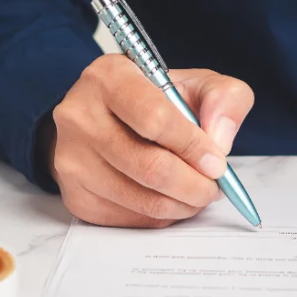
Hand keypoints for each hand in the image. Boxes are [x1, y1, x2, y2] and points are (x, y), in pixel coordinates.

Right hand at [45, 54, 254, 226]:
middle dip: (195, 185)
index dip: (193, 147)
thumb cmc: (158, 100)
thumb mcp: (198, 84)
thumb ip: (225, 98)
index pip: (155, 119)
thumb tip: (219, 140)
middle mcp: (80, 116)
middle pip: (150, 167)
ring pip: (143, 200)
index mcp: (109, 77)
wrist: (111, 118)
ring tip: (199, 194)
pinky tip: (171, 198)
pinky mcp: (75, 195)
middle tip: (214, 187)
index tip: (217, 162)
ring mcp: (72, 158)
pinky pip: (131, 219)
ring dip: (183, 205)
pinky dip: (162, 216)